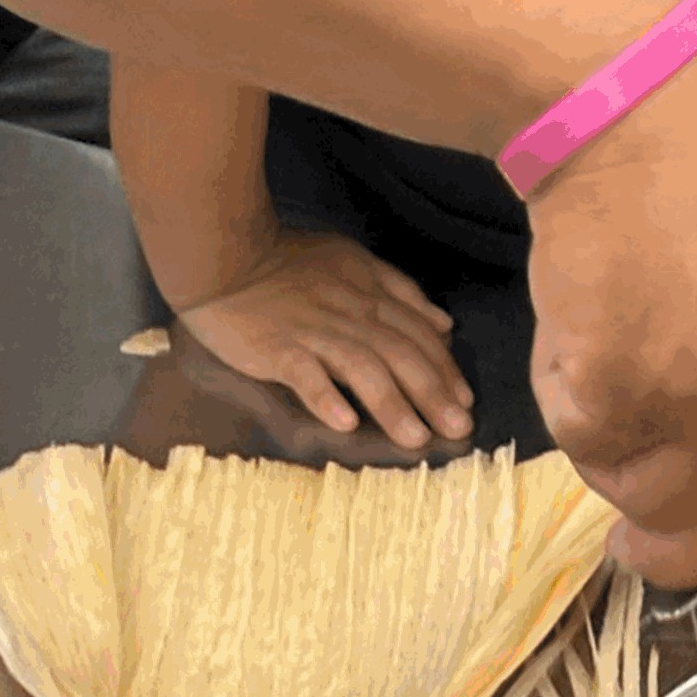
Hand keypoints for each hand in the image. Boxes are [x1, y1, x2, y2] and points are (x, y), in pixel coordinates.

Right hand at [174, 232, 472, 451]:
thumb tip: (444, 322)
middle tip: (459, 429)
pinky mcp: (278, 348)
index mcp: (371, 295)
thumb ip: (400, 291)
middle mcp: (352, 314)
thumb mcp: (355, 263)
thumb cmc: (290, 263)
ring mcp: (315, 332)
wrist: (230, 257)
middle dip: (435, 394)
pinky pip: (306, 375)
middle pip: (402, 355)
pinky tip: (346, 424)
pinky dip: (326, 398)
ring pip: (363, 369)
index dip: (446, 368)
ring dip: (393, 404)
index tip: (466, 399)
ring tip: (416, 438)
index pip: (419, 335)